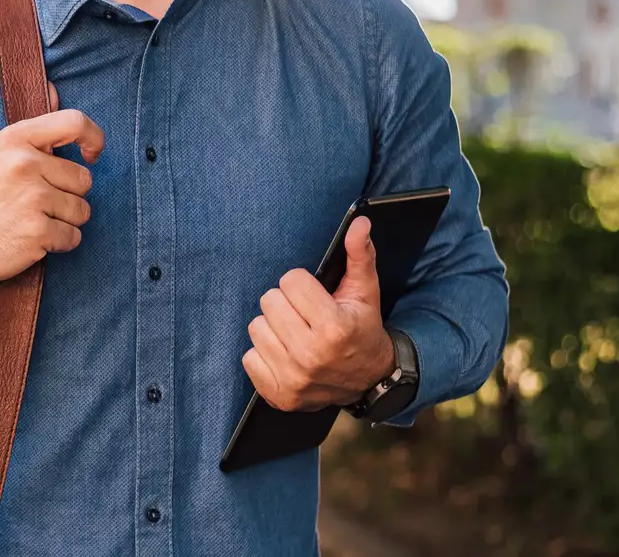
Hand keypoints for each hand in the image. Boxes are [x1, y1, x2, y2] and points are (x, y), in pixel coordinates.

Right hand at [0, 108, 104, 281]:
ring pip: (82, 210)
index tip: (91, 155)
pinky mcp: (37, 231)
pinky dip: (60, 242)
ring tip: (36, 218)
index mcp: (16, 138)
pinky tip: (37, 238)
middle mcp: (24, 163)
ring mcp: (32, 198)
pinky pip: (73, 236)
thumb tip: (55, 89)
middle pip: (83, 179)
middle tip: (39, 200)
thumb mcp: (2, 151)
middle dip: (69, 194)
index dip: (93, 138)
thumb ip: (35, 126)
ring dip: (66, 220)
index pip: (73, 122)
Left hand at [241, 216, 395, 411]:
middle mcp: (312, 355)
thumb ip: (359, 255)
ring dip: (273, 328)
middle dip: (286, 304)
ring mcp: (294, 378)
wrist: (370, 381)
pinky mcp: (279, 395)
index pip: (290, 281)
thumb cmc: (362, 329)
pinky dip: (263, 355)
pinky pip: (248, 358)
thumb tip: (359, 223)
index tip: (315, 297)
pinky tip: (285, 355)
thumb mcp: (365, 292)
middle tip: (304, 315)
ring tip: (295, 334)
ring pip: (256, 328)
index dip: (302, 285)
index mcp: (334, 327)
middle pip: (269, 302)